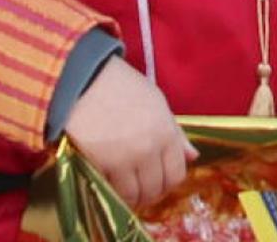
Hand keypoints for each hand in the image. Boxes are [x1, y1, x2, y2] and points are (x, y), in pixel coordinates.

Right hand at [64, 59, 195, 206]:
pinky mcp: (100, 165)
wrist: (84, 80)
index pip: (177, 174)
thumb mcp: (156, 103)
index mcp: (166, 132)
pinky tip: (108, 181)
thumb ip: (175, 133)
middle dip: (150, 193)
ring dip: (130, 197)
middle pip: (156, 189)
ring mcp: (125, 159)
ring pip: (134, 195)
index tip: (159, 183)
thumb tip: (193, 156)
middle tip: (140, 189)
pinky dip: (111, 191)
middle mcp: (149, 149)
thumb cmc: (121, 86)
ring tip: (123, 188)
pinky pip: (110, 190)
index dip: (168, 183)